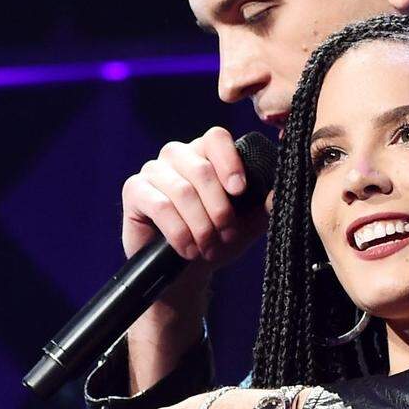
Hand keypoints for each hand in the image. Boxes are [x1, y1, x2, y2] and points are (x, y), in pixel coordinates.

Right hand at [121, 126, 269, 266]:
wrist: (188, 270)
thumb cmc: (220, 239)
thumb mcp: (250, 222)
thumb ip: (265, 204)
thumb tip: (274, 194)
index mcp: (207, 154)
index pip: (217, 138)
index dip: (230, 162)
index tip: (240, 191)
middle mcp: (179, 155)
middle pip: (202, 169)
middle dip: (219, 209)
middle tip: (226, 236)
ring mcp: (154, 170)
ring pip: (182, 190)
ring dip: (200, 225)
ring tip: (208, 248)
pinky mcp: (134, 189)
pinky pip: (159, 205)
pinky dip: (179, 231)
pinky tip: (187, 249)